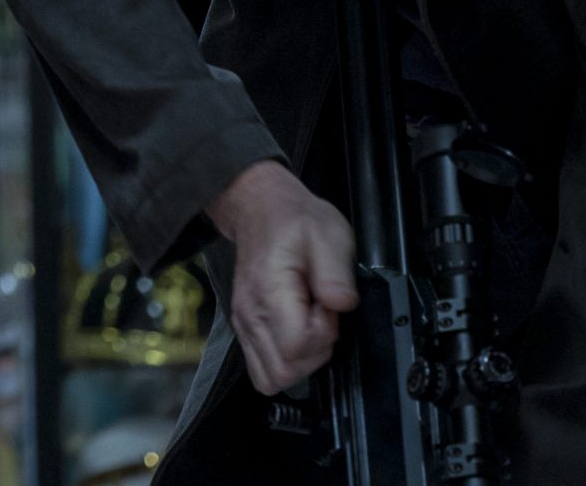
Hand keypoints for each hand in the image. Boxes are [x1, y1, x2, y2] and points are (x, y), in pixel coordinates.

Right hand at [207, 160, 359, 394]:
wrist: (259, 208)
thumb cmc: (293, 220)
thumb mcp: (329, 235)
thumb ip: (336, 275)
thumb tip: (341, 306)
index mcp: (269, 290)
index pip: (295, 347)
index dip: (323, 335)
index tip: (328, 307)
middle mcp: (249, 313)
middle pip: (282, 372)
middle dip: (314, 355)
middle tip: (323, 316)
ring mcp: (244, 323)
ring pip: (271, 377)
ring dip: (300, 361)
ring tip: (311, 323)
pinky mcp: (245, 327)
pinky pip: (263, 368)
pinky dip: (286, 360)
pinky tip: (298, 330)